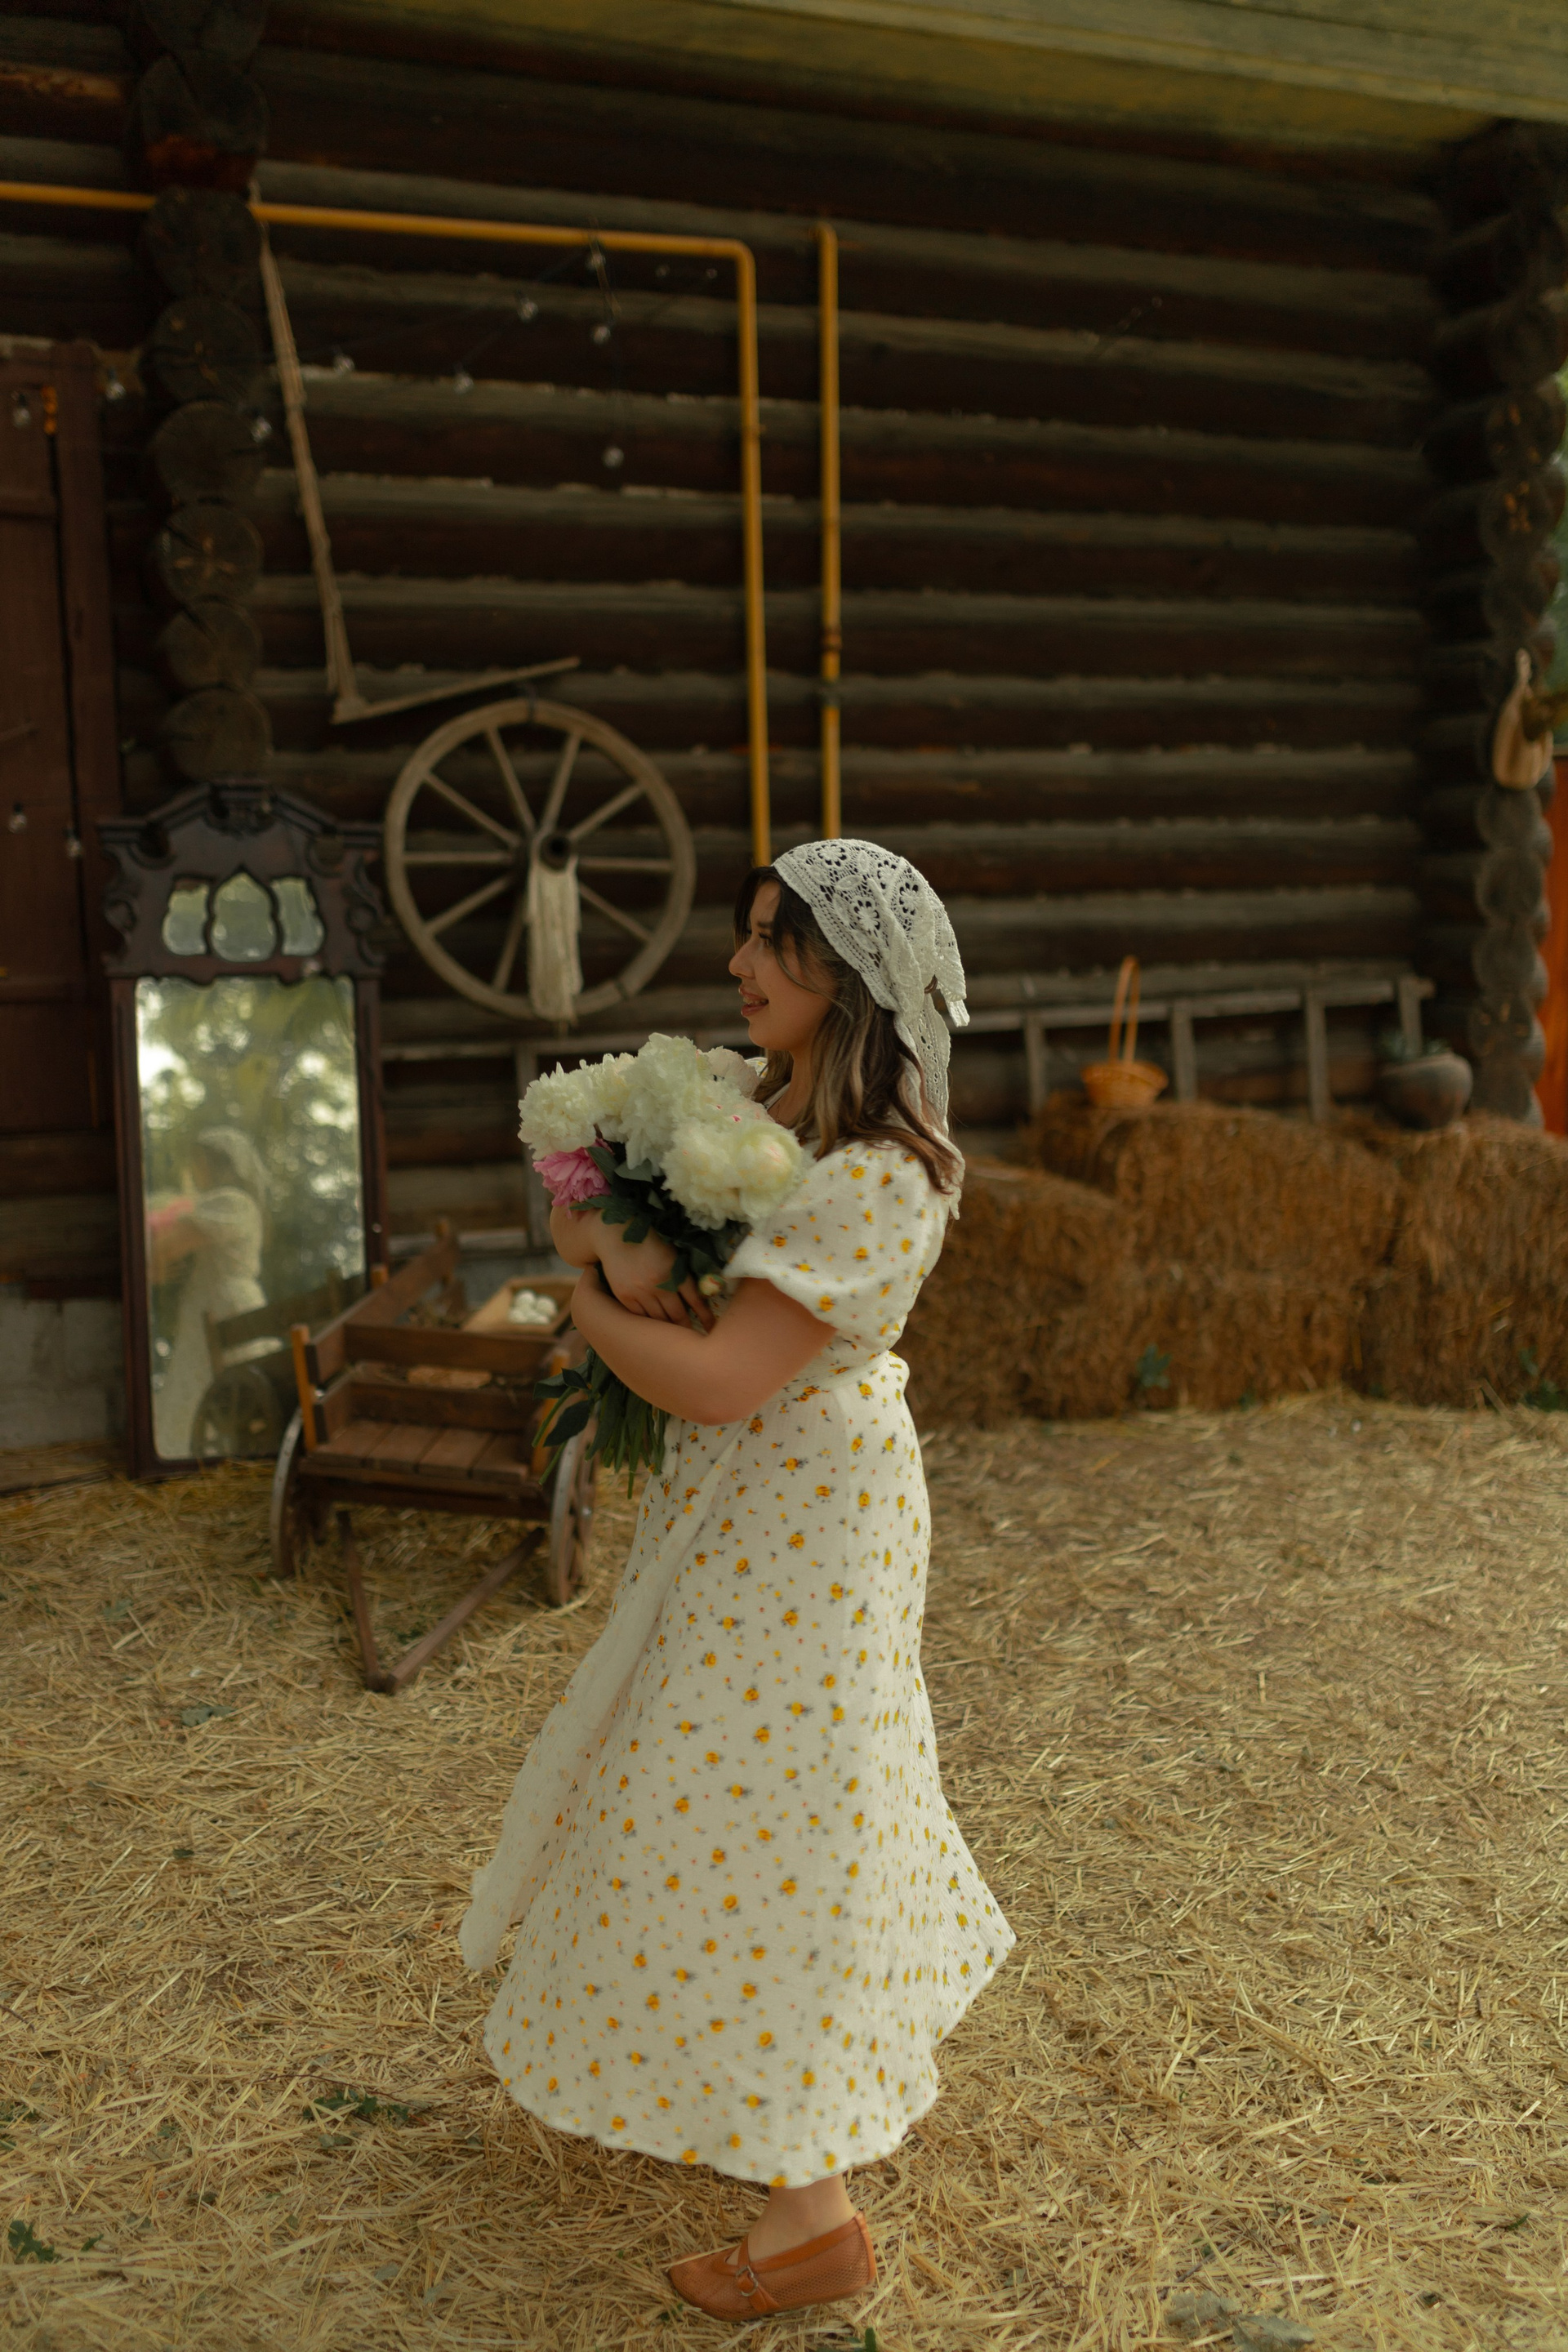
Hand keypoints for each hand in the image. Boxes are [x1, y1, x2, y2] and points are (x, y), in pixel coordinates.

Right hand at [596, 1222, 715, 1330]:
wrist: (616, 1235)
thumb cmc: (648, 1242)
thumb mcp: (671, 1254)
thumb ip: (681, 1275)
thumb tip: (696, 1298)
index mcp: (675, 1272)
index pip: (695, 1300)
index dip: (704, 1316)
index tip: (710, 1327)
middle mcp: (660, 1285)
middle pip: (677, 1314)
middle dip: (687, 1327)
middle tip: (692, 1337)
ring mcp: (641, 1292)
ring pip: (658, 1319)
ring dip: (668, 1329)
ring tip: (674, 1337)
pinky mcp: (625, 1296)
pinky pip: (640, 1316)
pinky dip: (648, 1323)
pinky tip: (652, 1329)